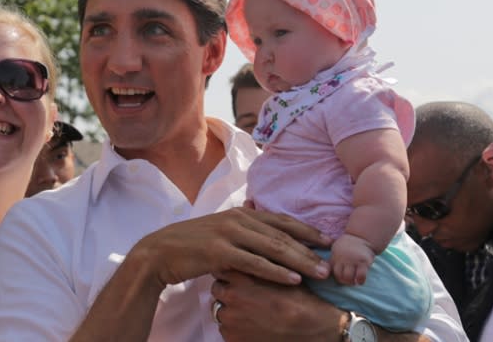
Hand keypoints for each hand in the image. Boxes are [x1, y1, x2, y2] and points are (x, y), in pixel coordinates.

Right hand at [133, 206, 331, 286]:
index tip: (328, 240)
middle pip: (282, 234)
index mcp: (240, 213)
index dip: (306, 230)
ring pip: (273, 247)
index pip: (281, 220)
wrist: (160, 252)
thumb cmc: (191, 244)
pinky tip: (293, 279)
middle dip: (310, 248)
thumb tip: (260, 222)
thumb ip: (242, 228)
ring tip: (321, 272)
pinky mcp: (220, 251)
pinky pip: (255, 263)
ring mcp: (229, 233)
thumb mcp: (220, 230)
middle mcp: (238, 219)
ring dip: (300, 261)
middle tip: (332, 261)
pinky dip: (276, 271)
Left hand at [211, 270, 345, 341]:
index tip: (238, 273)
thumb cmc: (300, 300)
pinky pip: (226, 330)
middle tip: (245, 294)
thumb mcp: (280, 272)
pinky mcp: (233, 338)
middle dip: (228, 290)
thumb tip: (247, 254)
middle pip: (217, 288)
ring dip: (231, 310)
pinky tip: (253, 326)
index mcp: (241, 277)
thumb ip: (259, 264)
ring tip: (251, 311)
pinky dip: (236, 328)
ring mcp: (230, 320)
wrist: (314, 329)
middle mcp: (231, 297)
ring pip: (220, 310)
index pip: (221, 268)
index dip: (231, 270)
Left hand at [330, 233, 374, 284]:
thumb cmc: (346, 247)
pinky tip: (360, 280)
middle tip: (349, 281)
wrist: (360, 237)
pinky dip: (360, 281)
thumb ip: (333, 260)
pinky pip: (361, 276)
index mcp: (334, 257)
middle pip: (340, 277)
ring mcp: (353, 260)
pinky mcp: (363, 262)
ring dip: (352, 282)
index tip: (341, 277)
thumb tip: (325, 272)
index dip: (337, 277)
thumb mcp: (335, 250)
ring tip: (354, 281)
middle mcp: (342, 259)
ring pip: (349, 278)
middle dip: (344, 281)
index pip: (331, 272)